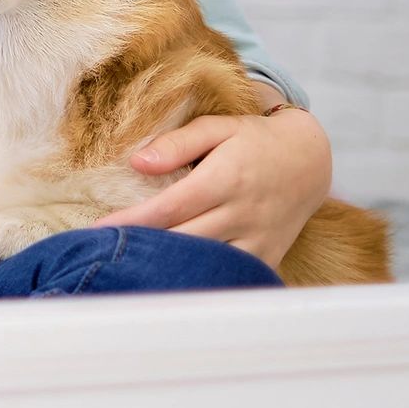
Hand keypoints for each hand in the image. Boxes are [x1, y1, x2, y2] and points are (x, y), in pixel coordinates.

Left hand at [88, 104, 331, 270]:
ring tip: (130, 268)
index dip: (133, 221)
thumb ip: (177, 143)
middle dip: (143, 248)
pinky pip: (229, 275)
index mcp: (226, 178)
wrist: (309, 160)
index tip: (99, 231)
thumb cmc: (254, 140)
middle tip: (104, 253)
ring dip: (168, 267)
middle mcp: (242, 212)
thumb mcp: (218, 127)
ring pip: (206, 263)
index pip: (170, 207)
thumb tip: (137, 162)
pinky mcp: (267, 256)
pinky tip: (171, 279)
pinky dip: (201, 278)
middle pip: (184, 239)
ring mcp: (257, 238)